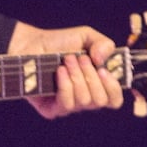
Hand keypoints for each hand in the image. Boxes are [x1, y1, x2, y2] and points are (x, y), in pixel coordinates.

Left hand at [7, 21, 123, 118]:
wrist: (32, 44)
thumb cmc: (59, 43)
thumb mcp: (87, 37)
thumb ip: (104, 44)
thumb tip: (103, 61)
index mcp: (97, 86)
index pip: (114, 101)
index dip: (113, 87)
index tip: (102, 69)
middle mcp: (85, 99)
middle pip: (100, 101)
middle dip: (91, 76)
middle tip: (78, 59)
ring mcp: (68, 106)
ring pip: (84, 101)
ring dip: (77, 77)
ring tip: (66, 61)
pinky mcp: (51, 110)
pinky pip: (67, 104)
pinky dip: (65, 85)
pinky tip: (59, 71)